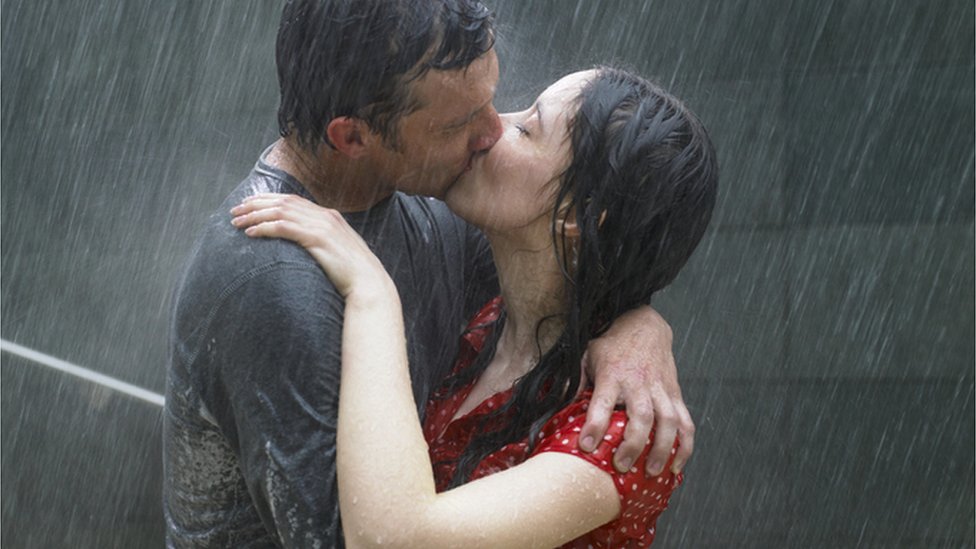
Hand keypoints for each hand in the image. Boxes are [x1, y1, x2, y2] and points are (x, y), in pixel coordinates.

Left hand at [230, 193, 391, 298]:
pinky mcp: (317, 239)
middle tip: (235, 211)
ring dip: (255, 215)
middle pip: (282, 201)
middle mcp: (325, 216)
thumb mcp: (337, 251)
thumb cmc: (353, 273)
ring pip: (280, 212)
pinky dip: (265, 228)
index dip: (268, 199)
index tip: (249, 203)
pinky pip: (284, 228)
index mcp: (329, 216)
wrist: (369, 283)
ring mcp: (322, 226)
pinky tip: (251, 233)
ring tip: (237, 221)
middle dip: (255, 204)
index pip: (292, 199)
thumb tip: (305, 245)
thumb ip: (322, 242)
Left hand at [578, 306, 693, 476]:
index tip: (586, 446)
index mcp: (613, 374)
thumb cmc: (613, 344)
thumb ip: (576, 380)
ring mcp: (661, 389)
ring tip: (651, 471)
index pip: (603, 401)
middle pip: (642, 415)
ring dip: (662, 448)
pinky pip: (686, 422)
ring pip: (668, 421)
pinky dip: (685, 445)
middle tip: (621, 466)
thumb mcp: (587, 354)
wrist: (645, 325)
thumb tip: (561, 404)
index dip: (595, 425)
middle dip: (632, 443)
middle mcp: (639, 382)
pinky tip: (676, 464)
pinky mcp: (676, 394)